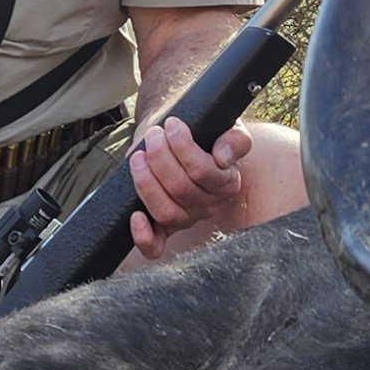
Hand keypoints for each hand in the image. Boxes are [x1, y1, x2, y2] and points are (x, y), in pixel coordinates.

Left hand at [125, 117, 252, 262]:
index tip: (172, 123)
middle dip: (160, 157)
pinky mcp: (163, 228)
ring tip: (138, 156)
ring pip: (166, 212)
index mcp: (226, 184)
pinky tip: (136, 216)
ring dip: (146, 183)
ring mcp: (185, 219)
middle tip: (153, 135)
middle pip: (180, 189)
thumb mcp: (226, 129)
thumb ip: (234, 140)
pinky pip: (156, 246)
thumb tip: (222, 158)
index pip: (203, 172)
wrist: (176, 136)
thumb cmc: (203, 133)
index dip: (183, 147)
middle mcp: (208, 206)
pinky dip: (144, 237)